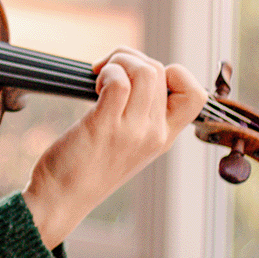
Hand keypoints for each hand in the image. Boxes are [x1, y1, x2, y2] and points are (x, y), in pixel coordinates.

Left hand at [22, 47, 205, 248]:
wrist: (61, 199)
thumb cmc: (86, 167)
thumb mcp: (127, 144)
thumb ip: (138, 115)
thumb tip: (132, 72)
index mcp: (164, 137)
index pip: (197, 96)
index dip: (176, 74)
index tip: (141, 79)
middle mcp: (154, 134)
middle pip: (161, 71)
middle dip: (130, 58)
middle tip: (105, 71)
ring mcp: (132, 131)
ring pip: (145, 71)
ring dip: (119, 60)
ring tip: (99, 75)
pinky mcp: (104, 126)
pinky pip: (118, 82)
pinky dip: (106, 71)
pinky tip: (92, 82)